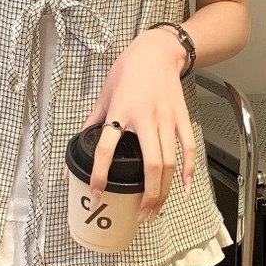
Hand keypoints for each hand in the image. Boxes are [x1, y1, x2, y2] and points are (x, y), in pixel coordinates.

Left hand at [79, 28, 195, 222]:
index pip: (107, 147)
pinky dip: (188, 171)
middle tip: (139, 214)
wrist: (157, 51)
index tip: (96, 194)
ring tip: (155, 209)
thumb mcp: (104, 94)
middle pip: (150, 164)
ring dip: (164, 190)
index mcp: (120, 111)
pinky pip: (187, 148)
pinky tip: (183, 190)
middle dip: (147, 194)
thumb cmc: (127, 71)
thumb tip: (77, 144)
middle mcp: (145, 117)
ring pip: (169, 162)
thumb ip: (91, 121)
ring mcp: (167, 118)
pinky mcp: (182, 117)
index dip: (100, 173)